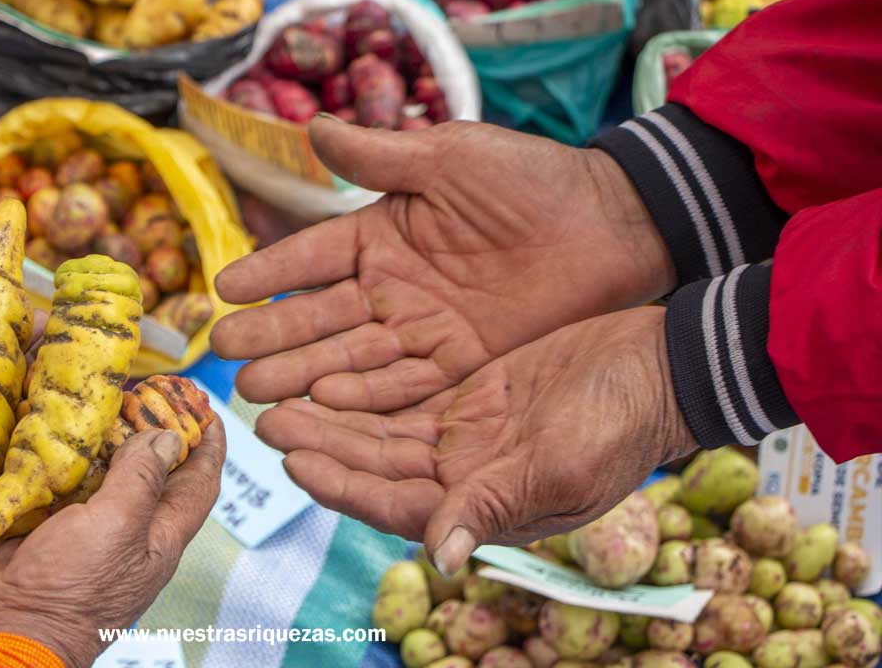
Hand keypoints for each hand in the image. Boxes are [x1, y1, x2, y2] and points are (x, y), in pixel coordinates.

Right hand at [0, 423, 224, 667]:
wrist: (5, 632)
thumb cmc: (71, 589)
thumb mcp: (117, 526)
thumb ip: (141, 479)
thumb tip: (168, 438)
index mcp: (159, 537)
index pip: (199, 482)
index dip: (207, 443)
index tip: (205, 405)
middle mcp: (127, 532)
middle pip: (152, 472)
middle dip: (151, 430)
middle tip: (142, 391)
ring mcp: (86, 532)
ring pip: (104, 475)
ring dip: (103, 440)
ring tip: (99, 400)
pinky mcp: (46, 529)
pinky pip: (60, 485)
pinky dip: (60, 457)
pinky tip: (52, 429)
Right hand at [211, 117, 673, 413]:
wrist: (613, 226)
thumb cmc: (531, 180)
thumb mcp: (449, 157)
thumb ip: (378, 154)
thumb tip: (310, 129)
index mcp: (380, 236)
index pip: (310, 258)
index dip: (269, 273)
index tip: (222, 289)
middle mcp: (391, 289)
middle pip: (319, 317)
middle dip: (271, 334)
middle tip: (223, 353)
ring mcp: (421, 330)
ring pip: (349, 357)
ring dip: (302, 374)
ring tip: (255, 390)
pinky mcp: (457, 365)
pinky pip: (400, 385)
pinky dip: (361, 396)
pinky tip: (320, 403)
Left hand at [254, 307, 697, 574]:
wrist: (658, 366)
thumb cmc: (620, 422)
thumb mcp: (557, 466)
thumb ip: (493, 507)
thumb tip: (438, 559)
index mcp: (483, 506)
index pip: (395, 503)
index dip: (344, 486)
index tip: (296, 461)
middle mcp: (465, 477)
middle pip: (376, 466)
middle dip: (322, 446)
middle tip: (268, 418)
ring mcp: (465, 437)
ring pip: (382, 432)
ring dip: (333, 419)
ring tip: (280, 396)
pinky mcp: (470, 397)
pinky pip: (404, 399)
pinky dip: (366, 391)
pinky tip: (325, 373)